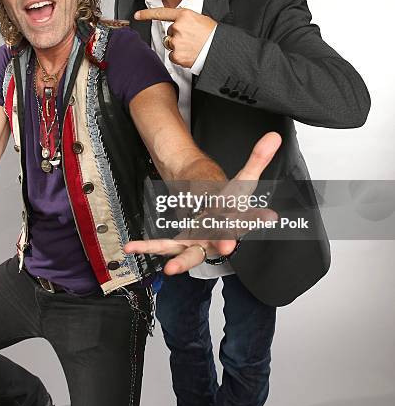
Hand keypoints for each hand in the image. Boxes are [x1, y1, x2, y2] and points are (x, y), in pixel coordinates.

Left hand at [124, 132, 280, 274]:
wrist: (216, 219)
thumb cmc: (230, 204)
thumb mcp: (243, 179)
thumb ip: (257, 159)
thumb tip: (274, 137)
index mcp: (235, 221)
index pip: (248, 215)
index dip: (256, 216)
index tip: (267, 216)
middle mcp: (218, 236)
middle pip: (221, 241)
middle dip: (222, 244)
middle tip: (226, 247)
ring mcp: (198, 243)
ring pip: (189, 253)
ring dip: (180, 260)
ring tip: (171, 269)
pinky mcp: (180, 243)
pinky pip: (163, 246)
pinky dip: (147, 247)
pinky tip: (132, 248)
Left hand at [134, 7, 216, 67]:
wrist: (219, 49)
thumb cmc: (213, 35)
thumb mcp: (200, 19)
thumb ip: (186, 20)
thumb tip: (178, 24)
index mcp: (185, 15)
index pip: (162, 13)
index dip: (147, 14)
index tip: (137, 15)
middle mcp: (178, 27)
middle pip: (169, 32)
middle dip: (177, 36)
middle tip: (191, 39)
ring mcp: (176, 41)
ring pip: (170, 44)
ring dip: (178, 46)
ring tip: (192, 46)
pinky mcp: (177, 55)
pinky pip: (173, 56)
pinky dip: (180, 57)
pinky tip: (190, 54)